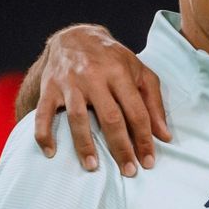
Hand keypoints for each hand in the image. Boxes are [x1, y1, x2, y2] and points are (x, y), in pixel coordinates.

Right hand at [34, 25, 169, 174]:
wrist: (75, 37)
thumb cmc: (113, 59)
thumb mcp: (139, 72)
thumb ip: (153, 103)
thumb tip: (164, 136)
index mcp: (119, 73)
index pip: (136, 111)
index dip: (144, 138)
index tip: (149, 162)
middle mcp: (94, 77)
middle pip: (110, 118)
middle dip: (121, 147)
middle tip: (128, 171)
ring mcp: (69, 83)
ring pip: (78, 118)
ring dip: (85, 145)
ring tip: (93, 167)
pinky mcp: (48, 88)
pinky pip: (43, 113)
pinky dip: (44, 133)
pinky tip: (51, 153)